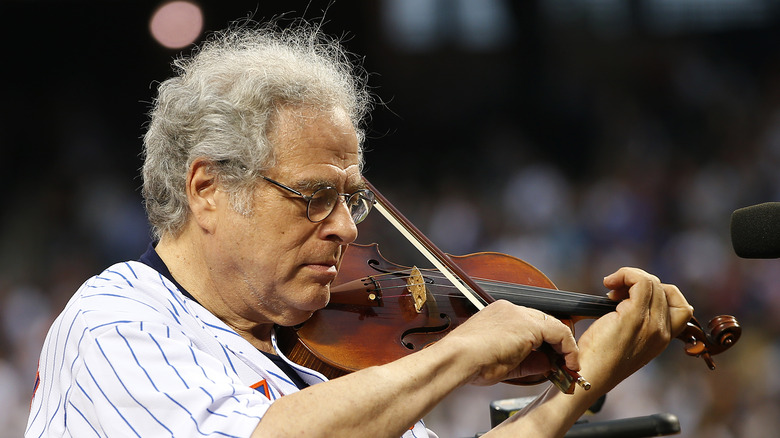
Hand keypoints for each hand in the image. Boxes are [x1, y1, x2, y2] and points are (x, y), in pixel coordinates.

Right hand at [438, 300, 579, 385]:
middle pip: (543, 321)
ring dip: (564, 345)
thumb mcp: (504, 362)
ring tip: (569, 363)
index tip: (551, 356)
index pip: (529, 322)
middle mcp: (509, 309)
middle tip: (564, 360)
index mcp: (498, 314)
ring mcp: (519, 314)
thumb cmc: (470, 362)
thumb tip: (547, 364)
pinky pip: (559, 332)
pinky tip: (569, 361)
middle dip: (556, 342)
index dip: (544, 341)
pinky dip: (568, 347)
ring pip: (553, 325)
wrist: (458, 359)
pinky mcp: (528, 325)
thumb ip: (527, 361)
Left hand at [576, 267, 693, 389]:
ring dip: (630, 277)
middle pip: (664, 290)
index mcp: (663, 339)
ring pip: (652, 283)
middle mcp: (662, 332)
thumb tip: (625, 293)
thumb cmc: (599, 358)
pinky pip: (640, 282)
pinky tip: (609, 283)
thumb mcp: (627, 340)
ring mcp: (651, 324)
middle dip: (639, 283)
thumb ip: (636, 322)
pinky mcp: (634, 317)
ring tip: (611, 288)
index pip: (681, 306)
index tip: (632, 295)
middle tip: (614, 292)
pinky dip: (626, 274)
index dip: (660, 292)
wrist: (588, 376)